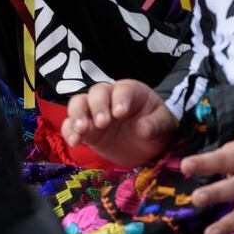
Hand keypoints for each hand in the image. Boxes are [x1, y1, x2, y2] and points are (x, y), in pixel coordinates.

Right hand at [62, 79, 177, 166]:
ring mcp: (94, 112)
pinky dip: (69, 131)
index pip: (122, 89)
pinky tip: (74, 141)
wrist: (147, 143)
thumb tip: (143, 128)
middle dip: (97, 106)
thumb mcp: (165, 125)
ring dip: (77, 115)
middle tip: (102, 123)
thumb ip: (156, 125)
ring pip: (78, 104)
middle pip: (96, 93)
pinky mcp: (86, 129)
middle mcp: (108, 98)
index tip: (120, 114)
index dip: (119, 99)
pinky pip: (70, 125)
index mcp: (130, 92)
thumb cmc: (156, 126)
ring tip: (81, 130)